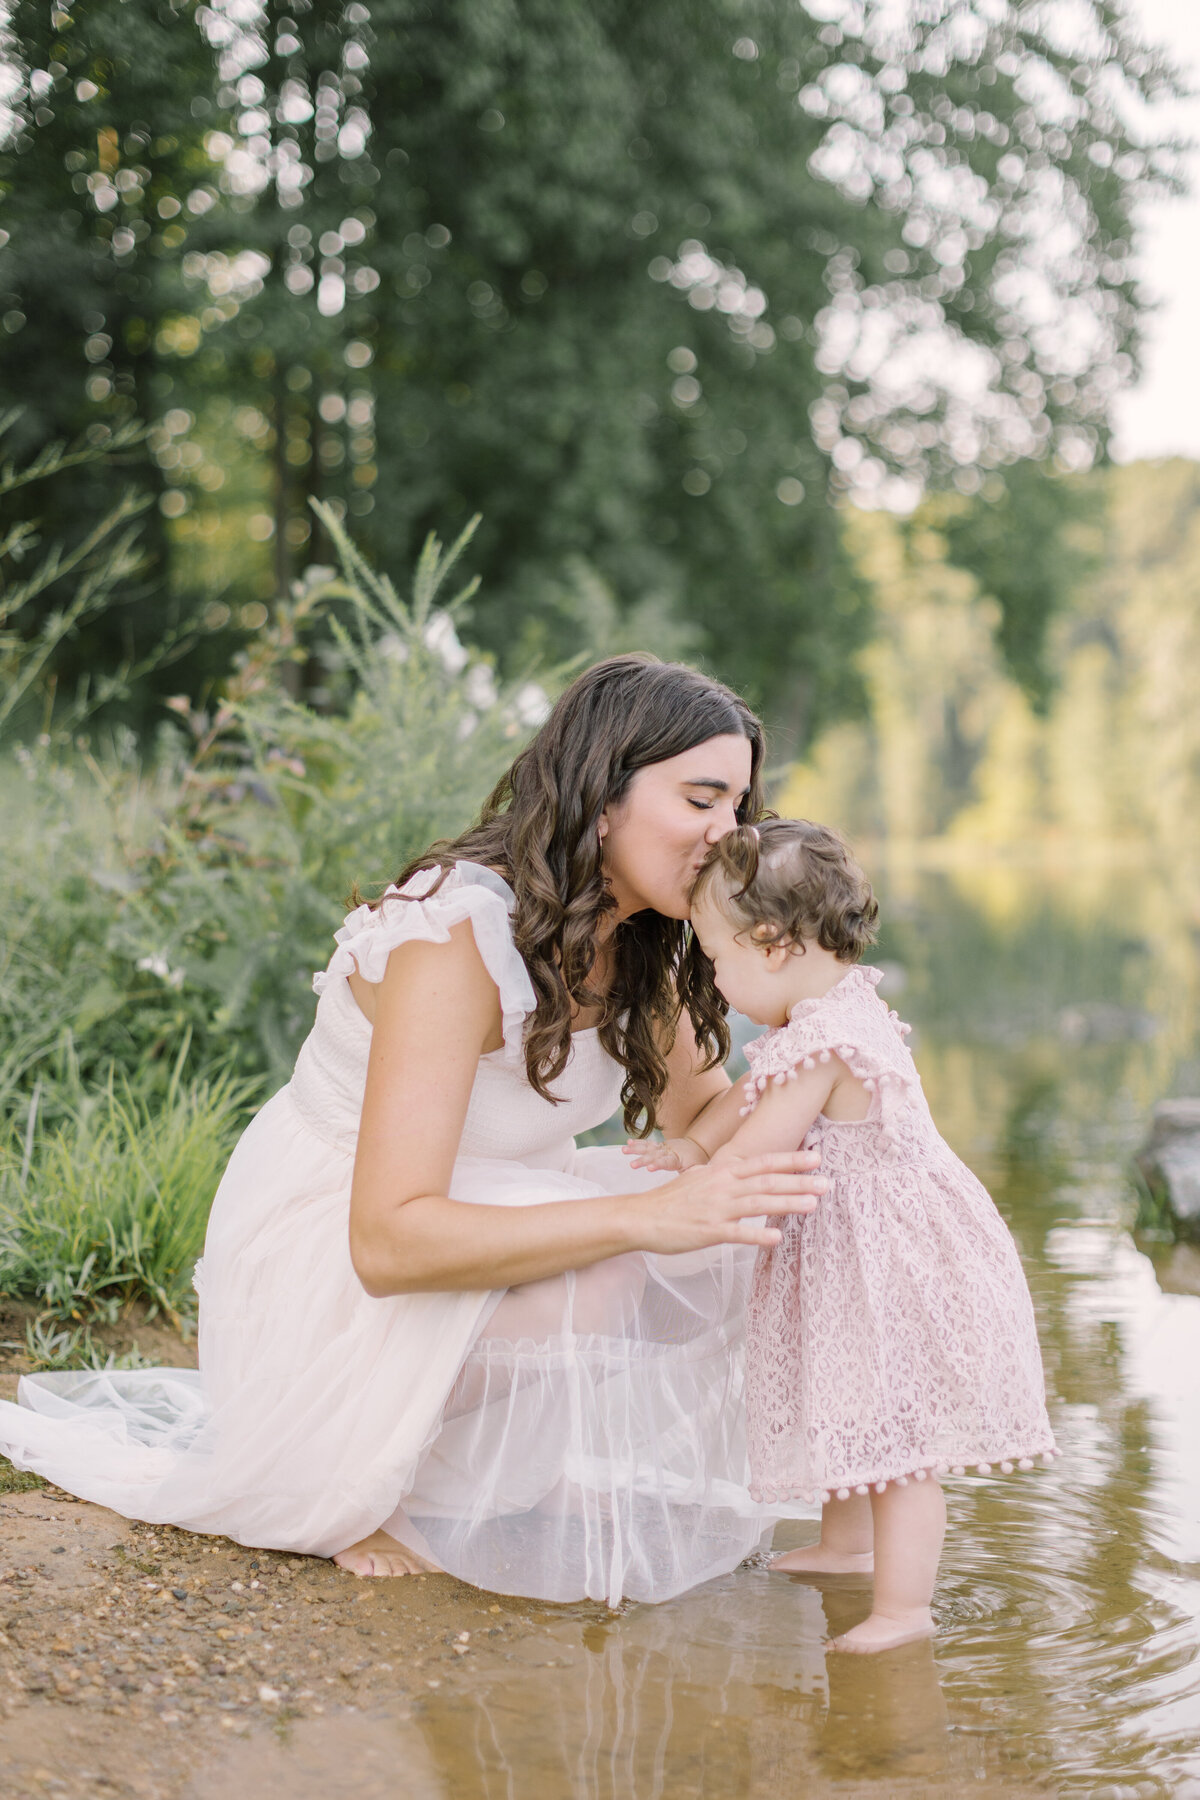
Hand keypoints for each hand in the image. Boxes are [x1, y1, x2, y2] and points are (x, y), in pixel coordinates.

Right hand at [622, 1135, 708, 1172]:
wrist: (696, 1146)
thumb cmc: (696, 1161)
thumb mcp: (697, 1169)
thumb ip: (690, 1175)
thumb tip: (687, 1185)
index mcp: (677, 1159)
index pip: (666, 1162)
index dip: (658, 1164)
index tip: (649, 1168)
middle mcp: (668, 1152)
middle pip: (654, 1155)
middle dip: (642, 1160)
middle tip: (632, 1165)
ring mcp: (663, 1148)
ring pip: (648, 1147)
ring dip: (635, 1148)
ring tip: (624, 1150)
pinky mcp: (659, 1146)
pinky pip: (648, 1144)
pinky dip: (638, 1143)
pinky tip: (628, 1142)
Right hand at [630, 1150, 826, 1254]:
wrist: (641, 1217)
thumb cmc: (669, 1200)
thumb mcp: (697, 1178)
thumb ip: (720, 1175)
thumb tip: (734, 1170)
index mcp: (722, 1172)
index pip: (762, 1163)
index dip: (790, 1160)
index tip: (816, 1158)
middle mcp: (723, 1186)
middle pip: (767, 1181)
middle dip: (799, 1181)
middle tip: (827, 1183)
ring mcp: (716, 1208)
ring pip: (758, 1204)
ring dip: (787, 1204)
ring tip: (813, 1205)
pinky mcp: (708, 1231)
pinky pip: (737, 1234)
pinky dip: (757, 1236)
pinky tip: (777, 1239)